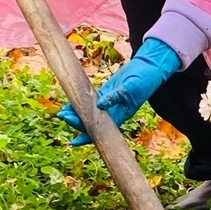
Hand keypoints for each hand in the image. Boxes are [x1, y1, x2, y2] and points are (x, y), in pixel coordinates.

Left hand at [58, 36, 180, 140]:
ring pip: (89, 113)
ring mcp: (109, 104)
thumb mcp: (131, 87)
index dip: (87, 136)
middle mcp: (113, 113)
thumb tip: (100, 104)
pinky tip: (70, 103)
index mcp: (121, 115)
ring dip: (76, 113)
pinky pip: (90, 102)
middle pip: (92, 122)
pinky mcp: (106, 94)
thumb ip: (116, 96)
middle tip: (62, 116)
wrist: (149, 68)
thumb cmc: (144, 79)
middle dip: (77, 121)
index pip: (101, 130)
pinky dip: (80, 103)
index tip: (74, 141)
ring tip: (62, 113)